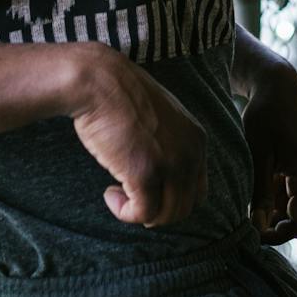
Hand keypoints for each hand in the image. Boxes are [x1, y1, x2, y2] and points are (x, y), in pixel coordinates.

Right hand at [68, 45, 208, 226]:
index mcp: (197, 139)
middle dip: (156, 209)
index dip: (171, 198)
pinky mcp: (145, 174)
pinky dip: (124, 212)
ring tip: (118, 194)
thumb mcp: (159, 116)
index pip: (197, 190)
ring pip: (165, 215)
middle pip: (183, 207)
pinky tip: (110, 195)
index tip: (148, 191)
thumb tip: (160, 173)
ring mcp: (170, 165)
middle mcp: (191, 154)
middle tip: (130, 196)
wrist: (99, 82)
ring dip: (140, 213)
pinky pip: (143, 214)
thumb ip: (170, 141)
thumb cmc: (120, 95)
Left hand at [240, 57, 296, 244]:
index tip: (250, 233)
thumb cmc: (266, 116)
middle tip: (244, 224)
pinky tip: (258, 190)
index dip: (276, 235)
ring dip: (275, 214)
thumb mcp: (257, 153)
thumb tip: (257, 228)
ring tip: (248, 203)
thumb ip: (259, 192)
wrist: (281, 88)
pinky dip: (278, 201)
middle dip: (274, 227)